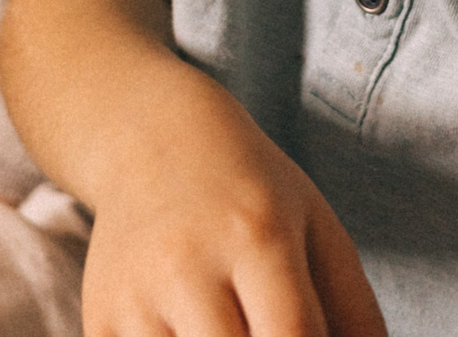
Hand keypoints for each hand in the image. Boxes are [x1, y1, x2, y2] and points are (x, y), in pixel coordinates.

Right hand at [79, 87, 385, 336]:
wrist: (151, 138)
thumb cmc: (252, 189)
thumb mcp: (319, 227)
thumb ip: (356, 310)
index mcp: (257, 237)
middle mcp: (188, 266)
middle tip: (273, 333)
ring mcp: (136, 297)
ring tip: (236, 326)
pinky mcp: (101, 321)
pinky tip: (196, 332)